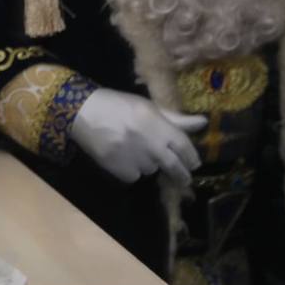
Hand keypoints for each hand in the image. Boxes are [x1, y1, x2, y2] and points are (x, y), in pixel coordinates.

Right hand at [70, 89, 205, 185]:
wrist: (82, 113)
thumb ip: (175, 119)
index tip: (194, 163)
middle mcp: (150, 144)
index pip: (184, 147)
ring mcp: (135, 158)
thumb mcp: (147, 107)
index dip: (192, 157)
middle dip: (181, 174)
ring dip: (150, 165)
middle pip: (174, 166)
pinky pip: (134, 176)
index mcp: (158, 125)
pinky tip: (123, 157)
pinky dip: (132, 170)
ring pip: (152, 170)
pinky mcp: (120, 170)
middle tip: (184, 178)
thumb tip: (202, 122)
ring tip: (138, 153)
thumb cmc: (117, 105)